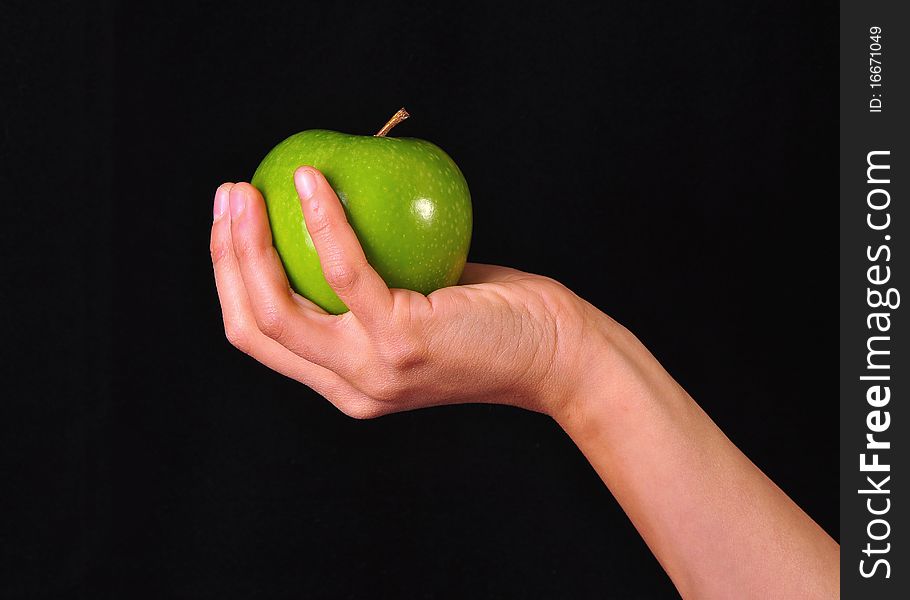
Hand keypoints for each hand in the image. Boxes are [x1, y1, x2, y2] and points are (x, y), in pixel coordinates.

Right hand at [210, 167, 606, 418]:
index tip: (231, 226)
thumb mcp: (420, 307)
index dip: (232, 280)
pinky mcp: (402, 343)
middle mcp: (351, 387)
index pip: (264, 338)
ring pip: (280, 309)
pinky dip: (322, 222)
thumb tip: (331, 215)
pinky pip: (346, 272)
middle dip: (227, 259)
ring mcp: (373, 371)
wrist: (560, 355)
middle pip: (255, 326)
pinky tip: (313, 180)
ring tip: (246, 189)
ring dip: (249, 243)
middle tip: (229, 196)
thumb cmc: (495, 319)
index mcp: (347, 384)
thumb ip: (373, 285)